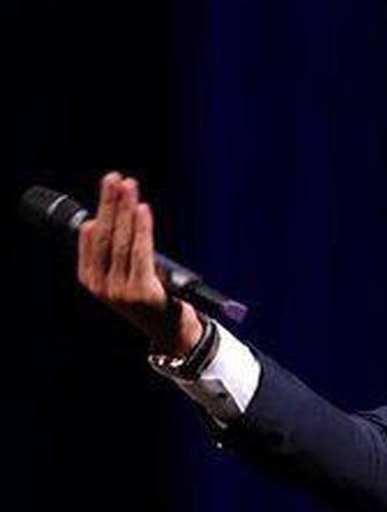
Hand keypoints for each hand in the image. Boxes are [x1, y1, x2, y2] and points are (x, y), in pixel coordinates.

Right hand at [77, 172, 203, 355]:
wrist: (170, 334)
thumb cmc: (151, 299)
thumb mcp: (125, 276)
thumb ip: (115, 253)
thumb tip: (102, 219)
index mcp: (91, 279)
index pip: (92, 237)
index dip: (101, 208)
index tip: (109, 185)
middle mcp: (101, 285)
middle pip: (104, 234)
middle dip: (110, 203)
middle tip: (115, 177)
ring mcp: (120, 289)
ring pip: (121, 241)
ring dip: (125, 210)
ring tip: (129, 185)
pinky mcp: (140, 291)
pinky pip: (140, 252)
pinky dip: (141, 229)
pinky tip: (141, 209)